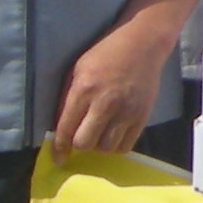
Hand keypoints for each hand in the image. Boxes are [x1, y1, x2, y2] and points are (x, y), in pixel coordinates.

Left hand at [50, 40, 162, 157]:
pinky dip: (116, 145)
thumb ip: (69, 98)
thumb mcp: (79, 69)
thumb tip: (61, 127)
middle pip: (85, 143)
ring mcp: (126, 111)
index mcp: (84, 90)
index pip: (66, 129)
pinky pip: (126, 145)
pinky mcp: (142, 116)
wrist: (143, 44)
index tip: (59, 158)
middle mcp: (105, 104)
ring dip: (99, 145)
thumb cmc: (106, 53)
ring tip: (99, 134)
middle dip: (79, 144)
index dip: (59, 148)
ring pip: (106, 148)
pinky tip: (113, 134)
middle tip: (82, 136)